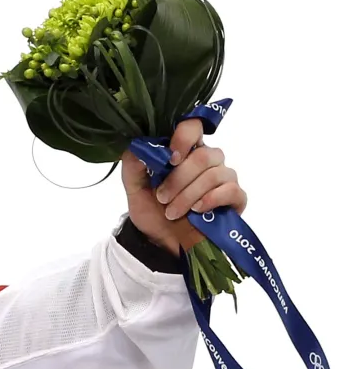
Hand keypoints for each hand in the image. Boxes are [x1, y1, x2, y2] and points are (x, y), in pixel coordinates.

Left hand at [121, 118, 247, 254]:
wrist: (162, 242)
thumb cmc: (152, 210)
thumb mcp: (134, 188)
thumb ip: (133, 165)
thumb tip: (138, 146)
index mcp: (184, 151)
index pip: (193, 127)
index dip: (184, 137)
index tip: (171, 158)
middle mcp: (207, 160)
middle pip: (203, 155)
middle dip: (178, 179)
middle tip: (162, 198)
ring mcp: (224, 178)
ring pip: (215, 173)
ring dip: (189, 194)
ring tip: (172, 211)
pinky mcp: (235, 198)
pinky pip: (232, 190)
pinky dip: (211, 200)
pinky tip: (197, 210)